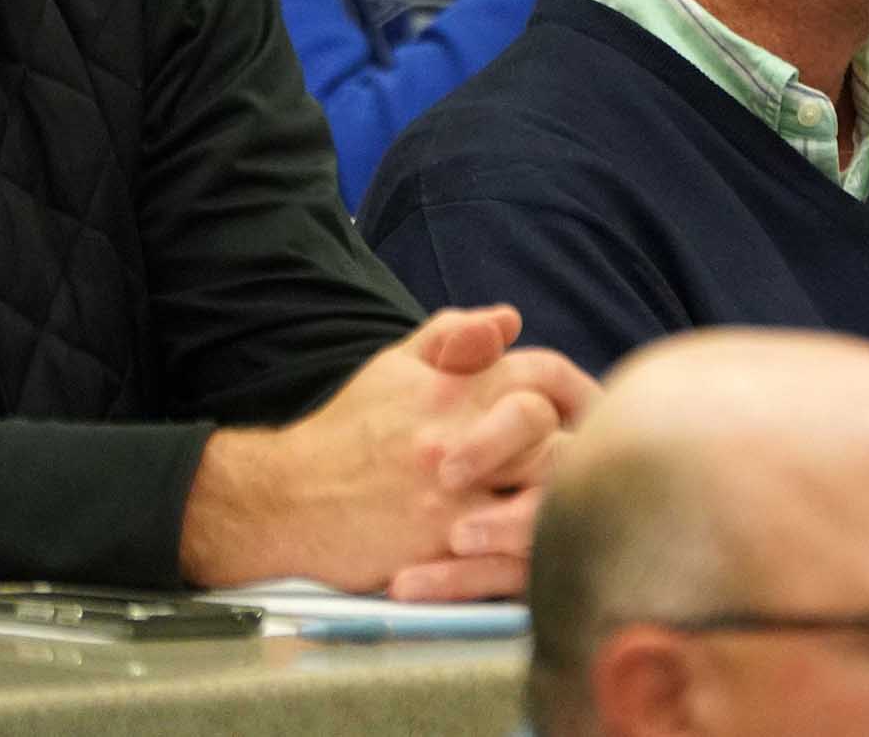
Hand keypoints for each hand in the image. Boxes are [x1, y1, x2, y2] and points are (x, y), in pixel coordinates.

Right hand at [179, 306, 596, 596]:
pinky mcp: (446, 547)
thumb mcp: (394, 365)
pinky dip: (538, 545)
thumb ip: (453, 334)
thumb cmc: (348, 430)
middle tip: (580, 460)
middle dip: (573, 446)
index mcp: (452, 387)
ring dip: (561, 497)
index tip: (580, 410)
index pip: (542, 373)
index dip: (574, 390)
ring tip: (566, 501)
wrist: (288, 499)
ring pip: (544, 494)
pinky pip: (515, 550)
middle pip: (554, 435)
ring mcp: (455, 495)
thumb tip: (509, 318)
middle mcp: (458, 436)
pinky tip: (544, 541)